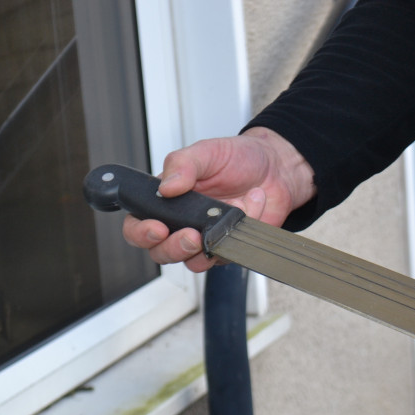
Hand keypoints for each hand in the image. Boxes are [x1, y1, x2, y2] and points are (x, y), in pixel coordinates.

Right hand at [121, 126, 315, 271]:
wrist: (276, 168)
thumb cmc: (239, 158)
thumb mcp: (206, 152)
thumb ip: (182, 165)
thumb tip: (165, 187)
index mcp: (167, 200)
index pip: (138, 224)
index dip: (141, 232)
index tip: (156, 228)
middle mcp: (182, 222)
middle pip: (161, 252)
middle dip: (173, 248)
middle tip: (190, 236)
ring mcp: (206, 237)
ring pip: (192, 262)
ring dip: (204, 249)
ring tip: (219, 222)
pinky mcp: (229, 246)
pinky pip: (228, 253)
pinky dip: (238, 231)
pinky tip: (248, 206)